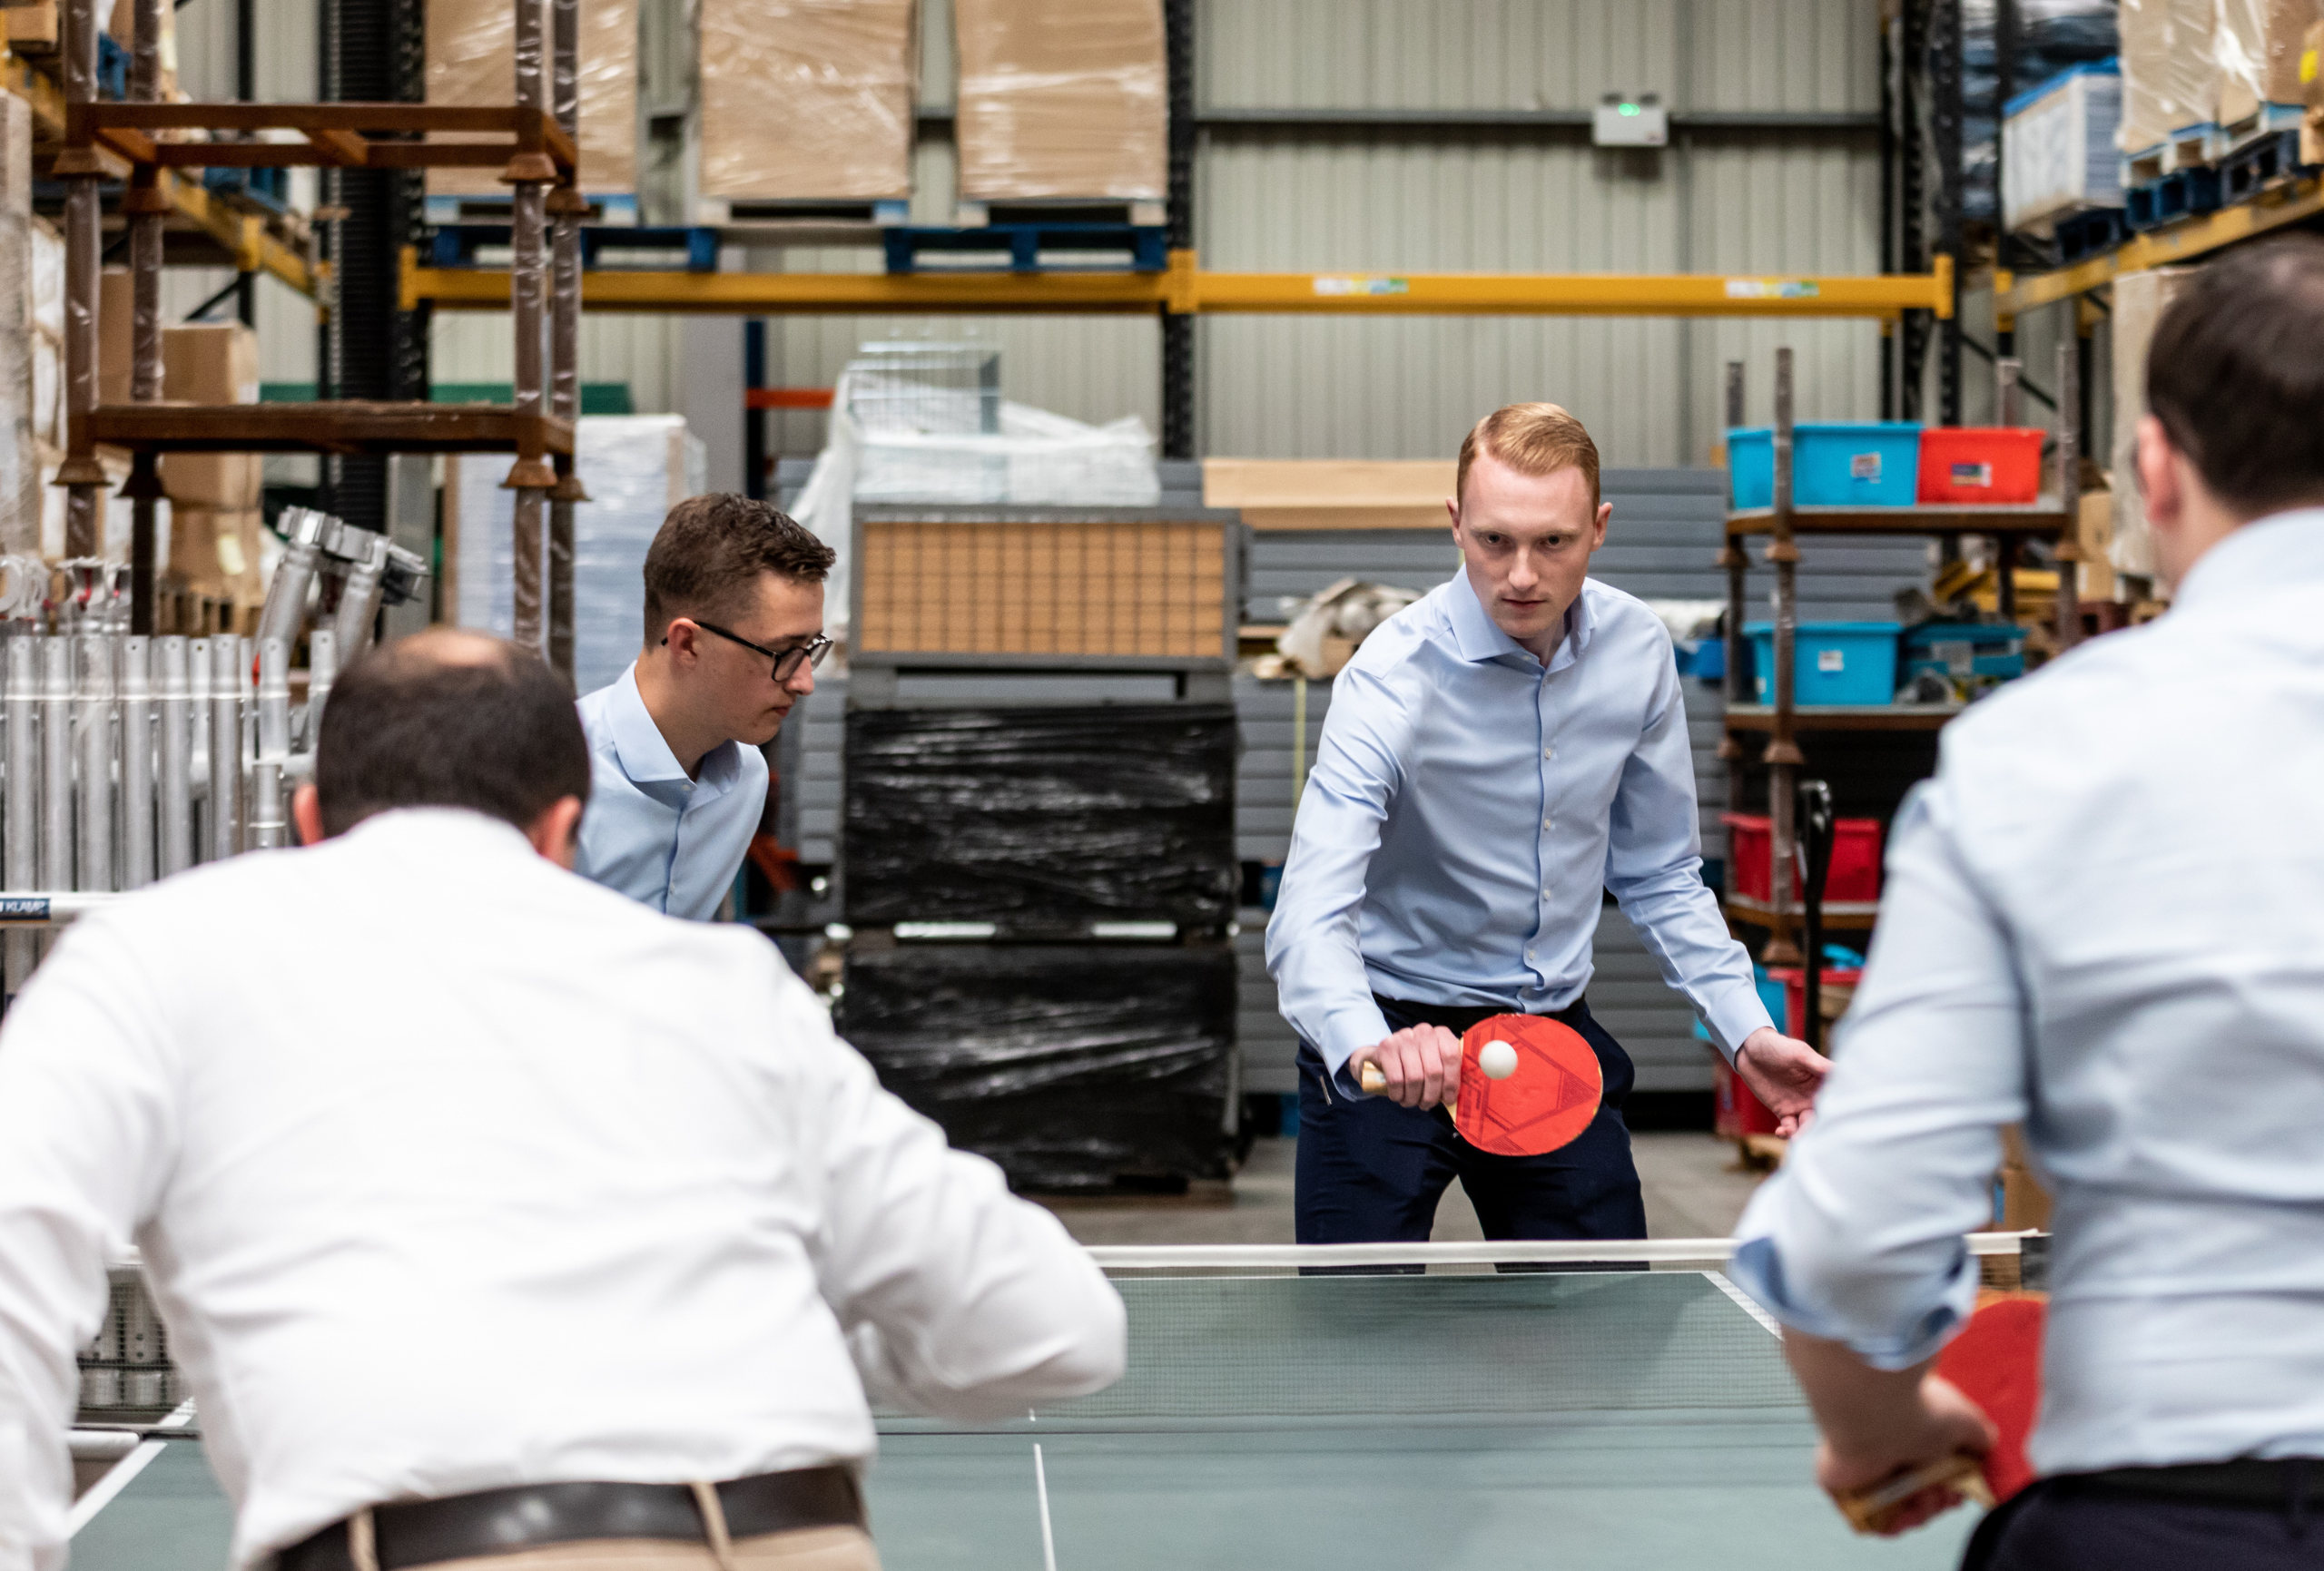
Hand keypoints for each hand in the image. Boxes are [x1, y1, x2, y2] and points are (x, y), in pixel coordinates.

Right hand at [1347, 1024, 1461, 1108]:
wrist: (1388, 1052)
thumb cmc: (1419, 1061)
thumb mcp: (1437, 1062)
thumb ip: (1450, 1074)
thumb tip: (1459, 1099)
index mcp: (1442, 1034)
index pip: (1451, 1057)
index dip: (1451, 1082)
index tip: (1448, 1099)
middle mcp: (1425, 1031)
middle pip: (1433, 1071)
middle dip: (1431, 1095)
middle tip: (1427, 1105)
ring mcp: (1404, 1037)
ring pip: (1414, 1077)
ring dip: (1413, 1097)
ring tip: (1412, 1102)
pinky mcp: (1386, 1046)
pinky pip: (1396, 1079)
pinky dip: (1398, 1094)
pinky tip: (1399, 1096)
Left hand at [1736, 1026, 1828, 1137]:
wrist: (1751, 1051)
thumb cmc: (1778, 1047)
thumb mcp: (1799, 1054)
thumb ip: (1819, 1066)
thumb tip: (1841, 1072)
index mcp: (1824, 1081)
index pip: (1836, 1096)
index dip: (1837, 1106)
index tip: (1831, 1111)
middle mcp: (1815, 1095)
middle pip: (1824, 1115)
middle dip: (1822, 1126)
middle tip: (1816, 1134)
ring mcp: (1800, 1105)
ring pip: (1807, 1125)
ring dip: (1804, 1134)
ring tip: (1796, 1138)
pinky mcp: (1784, 1112)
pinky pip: (1789, 1127)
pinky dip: (1787, 1132)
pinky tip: (1781, 1132)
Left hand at [1816, 1372, 1997, 1536]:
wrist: (1876, 1413)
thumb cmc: (1917, 1410)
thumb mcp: (1965, 1420)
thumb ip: (1979, 1435)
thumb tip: (1986, 1443)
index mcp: (1908, 1432)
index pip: (1931, 1470)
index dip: (1951, 1488)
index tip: (1960, 1491)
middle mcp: (1886, 1449)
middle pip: (1918, 1493)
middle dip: (1939, 1502)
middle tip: (1944, 1494)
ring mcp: (1863, 1469)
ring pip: (1898, 1509)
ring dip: (1921, 1512)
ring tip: (1925, 1496)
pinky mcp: (1843, 1486)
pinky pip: (1868, 1519)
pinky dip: (1891, 1525)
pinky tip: (1904, 1513)